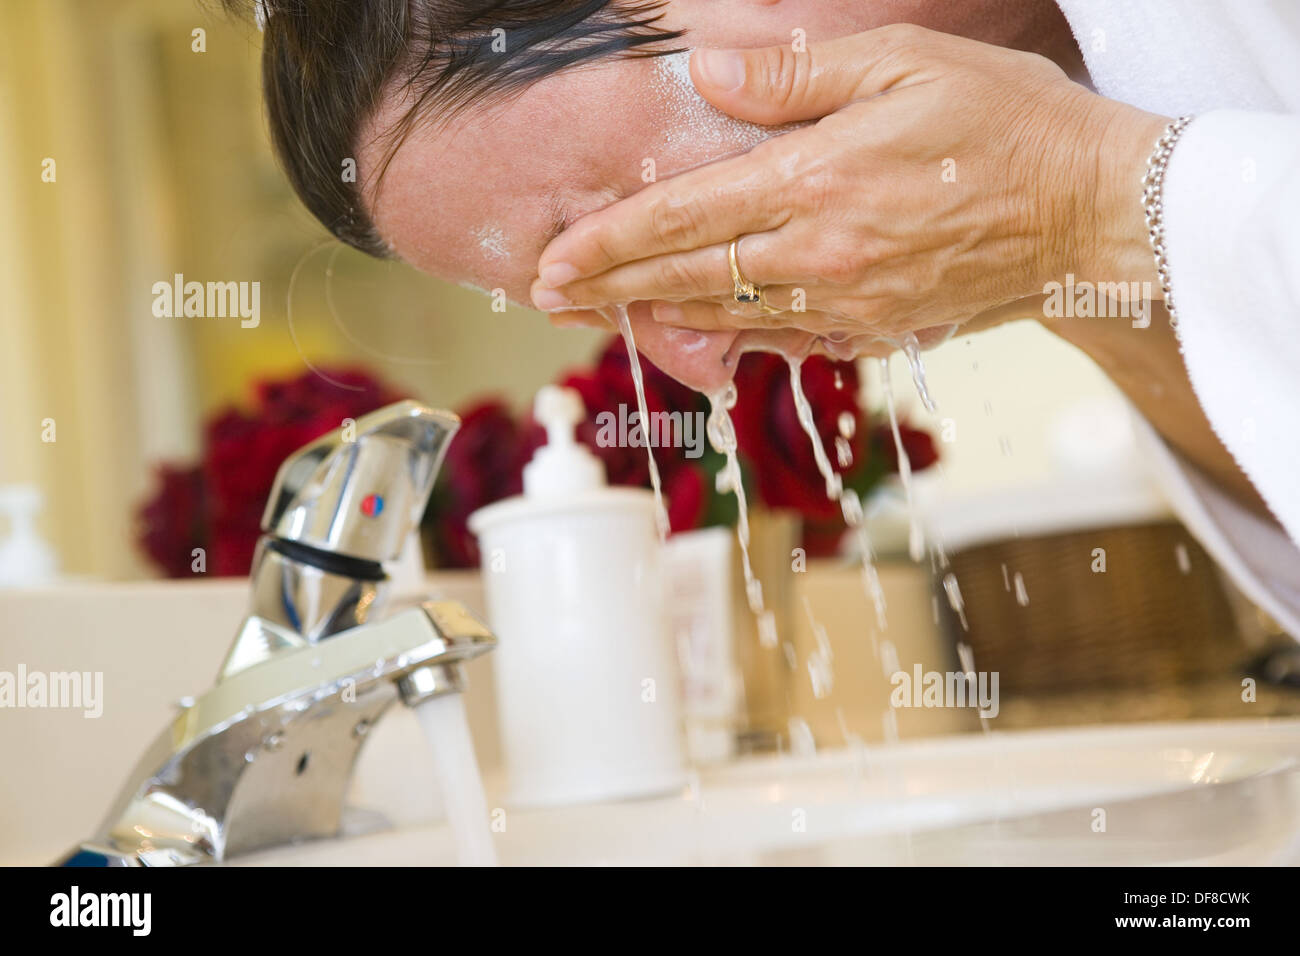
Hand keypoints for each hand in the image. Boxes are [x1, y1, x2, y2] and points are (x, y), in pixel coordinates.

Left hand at [533, 24, 1167, 339]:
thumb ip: (796, 76)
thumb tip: (709, 75)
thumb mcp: (902, 63)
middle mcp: (816, 255)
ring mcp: (845, 303)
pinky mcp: (875, 329)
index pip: (680, 219)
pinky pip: (785, 340)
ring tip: (602, 313)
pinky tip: (698, 335)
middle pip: (686, 277)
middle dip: (608, 286)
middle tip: (548, 294)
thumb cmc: (1003, 122)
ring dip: (655, 316)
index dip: (607, 242)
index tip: (553, 258)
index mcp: (812, 184)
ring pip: (725, 317)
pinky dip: (731, 338)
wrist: (1089, 210)